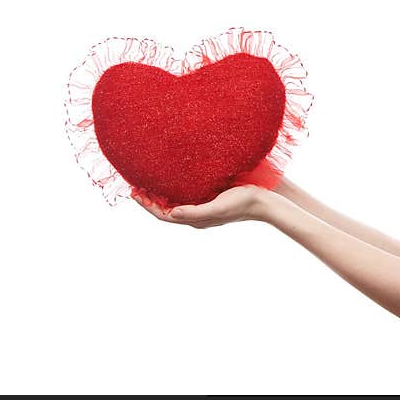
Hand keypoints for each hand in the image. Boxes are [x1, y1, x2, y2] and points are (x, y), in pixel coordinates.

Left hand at [131, 185, 267, 228]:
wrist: (264, 200)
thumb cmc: (242, 203)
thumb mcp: (217, 207)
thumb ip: (195, 212)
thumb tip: (172, 213)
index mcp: (196, 219)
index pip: (164, 215)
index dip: (147, 205)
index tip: (134, 193)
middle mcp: (197, 215)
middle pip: (166, 209)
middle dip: (150, 200)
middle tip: (135, 186)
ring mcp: (203, 208)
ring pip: (175, 203)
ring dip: (160, 195)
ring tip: (148, 183)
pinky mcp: (210, 198)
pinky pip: (186, 196)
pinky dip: (174, 190)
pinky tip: (173, 179)